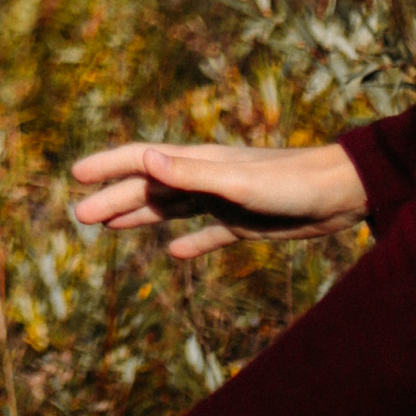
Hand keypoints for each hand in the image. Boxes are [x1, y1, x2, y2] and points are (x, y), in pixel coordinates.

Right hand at [70, 137, 363, 259]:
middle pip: (150, 187)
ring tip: (109, 227)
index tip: (76, 176)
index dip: (108, 166)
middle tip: (80, 216)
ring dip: (140, 217)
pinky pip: (207, 235)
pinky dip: (188, 243)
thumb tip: (144, 161)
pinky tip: (173, 254)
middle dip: (114, 198)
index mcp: (198, 162)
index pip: (142, 160)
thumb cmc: (289, 183)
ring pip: (171, 209)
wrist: (338, 195)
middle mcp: (205, 178)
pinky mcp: (244, 224)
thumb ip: (191, 173)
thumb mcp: (237, 183)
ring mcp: (223, 201)